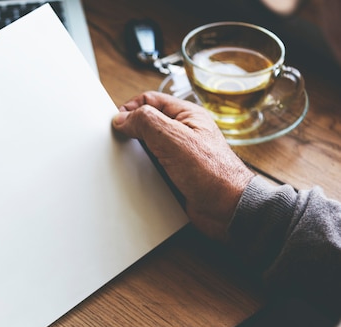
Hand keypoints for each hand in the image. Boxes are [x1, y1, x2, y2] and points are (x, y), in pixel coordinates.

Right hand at [112, 91, 253, 240]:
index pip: (149, 100)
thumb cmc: (213, 173)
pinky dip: (142, 170)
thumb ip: (146, 122)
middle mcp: (183, 132)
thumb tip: (123, 118)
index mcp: (187, 115)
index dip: (130, 109)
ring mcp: (179, 154)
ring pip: (147, 146)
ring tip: (129, 158)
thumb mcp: (174, 139)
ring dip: (136, 153)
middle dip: (131, 131)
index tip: (117, 123)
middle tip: (120, 141)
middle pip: (147, 123)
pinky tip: (138, 175)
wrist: (227, 209)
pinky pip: (152, 167)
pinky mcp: (175, 174)